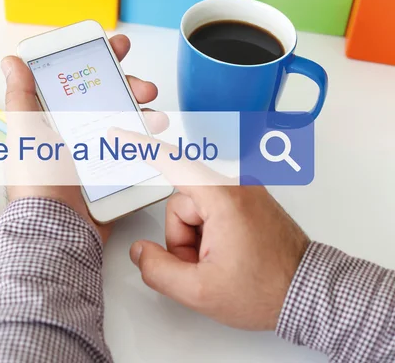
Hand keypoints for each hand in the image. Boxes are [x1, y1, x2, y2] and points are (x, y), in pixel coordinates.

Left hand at [1, 35, 160, 243]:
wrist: (58, 227)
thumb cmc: (38, 181)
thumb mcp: (25, 133)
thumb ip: (21, 97)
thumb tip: (11, 61)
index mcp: (52, 119)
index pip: (76, 80)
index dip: (97, 61)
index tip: (117, 48)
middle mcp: (73, 132)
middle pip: (106, 97)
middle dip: (128, 85)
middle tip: (143, 87)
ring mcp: (94, 151)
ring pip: (124, 120)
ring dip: (142, 110)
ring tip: (154, 112)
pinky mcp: (110, 170)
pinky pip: (131, 148)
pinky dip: (144, 138)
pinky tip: (153, 133)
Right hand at [121, 134, 309, 329]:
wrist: (309, 293)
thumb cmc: (267, 290)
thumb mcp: (200, 291)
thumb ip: (159, 270)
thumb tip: (140, 251)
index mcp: (223, 198)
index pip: (172, 162)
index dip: (140, 147)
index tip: (119, 134)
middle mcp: (235, 186)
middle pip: (180, 203)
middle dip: (182, 239)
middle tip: (205, 266)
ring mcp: (244, 193)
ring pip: (194, 210)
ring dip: (196, 240)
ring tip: (220, 264)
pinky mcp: (247, 202)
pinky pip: (211, 212)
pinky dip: (209, 235)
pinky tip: (227, 256)